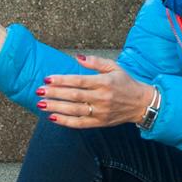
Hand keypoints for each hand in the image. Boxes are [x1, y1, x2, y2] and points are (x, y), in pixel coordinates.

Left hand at [37, 54, 156, 128]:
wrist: (142, 104)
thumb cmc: (125, 83)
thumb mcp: (114, 67)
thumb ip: (96, 62)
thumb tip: (78, 58)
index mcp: (104, 82)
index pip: (79, 81)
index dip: (62, 80)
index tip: (47, 79)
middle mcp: (102, 98)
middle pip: (74, 96)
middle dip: (54, 93)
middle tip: (39, 91)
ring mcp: (101, 112)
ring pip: (74, 110)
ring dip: (56, 107)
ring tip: (41, 104)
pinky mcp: (100, 123)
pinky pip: (80, 124)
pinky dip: (65, 121)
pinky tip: (52, 117)